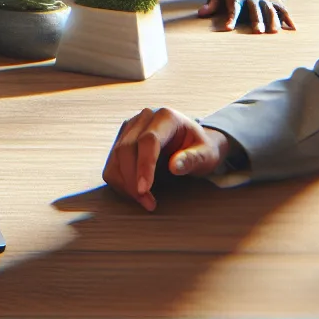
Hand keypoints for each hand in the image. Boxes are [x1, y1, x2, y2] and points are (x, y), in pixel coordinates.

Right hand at [102, 107, 231, 211]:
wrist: (192, 142)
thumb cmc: (201, 148)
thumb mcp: (206, 155)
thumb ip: (193, 159)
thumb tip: (174, 166)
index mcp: (166, 117)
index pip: (148, 140)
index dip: (144, 166)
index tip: (144, 189)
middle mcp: (144, 118)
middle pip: (126, 148)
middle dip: (132, 180)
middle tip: (146, 202)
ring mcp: (130, 128)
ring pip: (115, 157)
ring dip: (124, 183)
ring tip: (143, 200)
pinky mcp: (121, 139)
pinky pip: (112, 163)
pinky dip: (119, 181)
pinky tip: (135, 192)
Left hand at [200, 0, 293, 32]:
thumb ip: (212, 4)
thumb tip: (201, 13)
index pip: (233, 8)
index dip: (230, 18)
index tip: (227, 28)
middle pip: (254, 10)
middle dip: (256, 20)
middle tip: (257, 32)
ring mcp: (266, 0)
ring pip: (270, 10)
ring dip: (273, 20)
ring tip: (274, 32)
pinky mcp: (277, 2)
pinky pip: (283, 10)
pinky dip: (288, 19)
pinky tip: (292, 29)